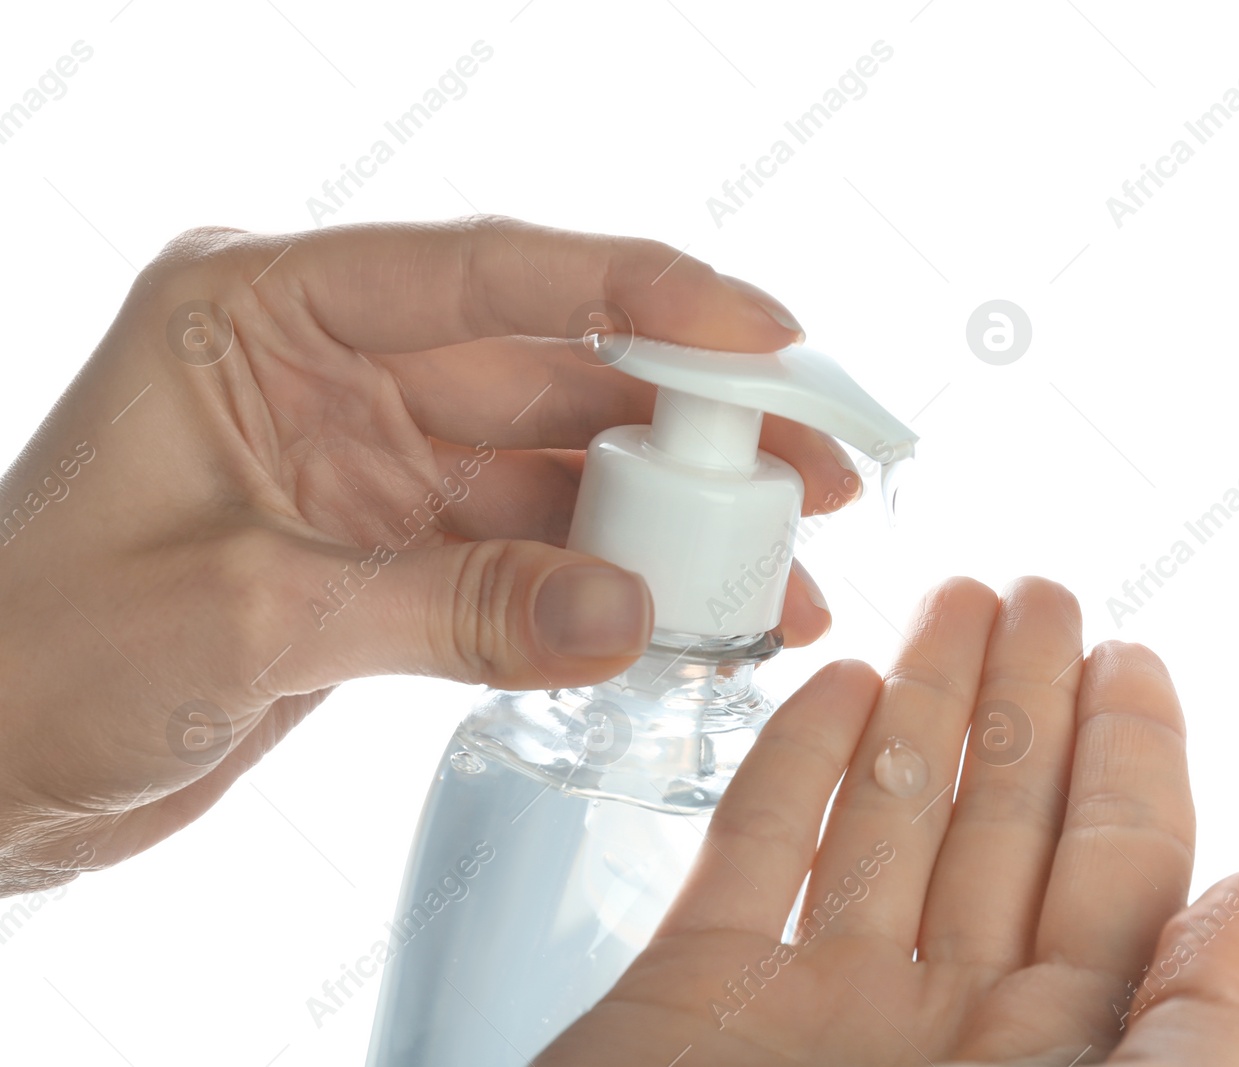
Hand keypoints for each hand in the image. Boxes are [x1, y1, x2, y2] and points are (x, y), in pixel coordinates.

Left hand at [0, 217, 856, 892]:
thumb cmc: (29, 661)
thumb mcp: (243, 618)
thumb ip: (449, 608)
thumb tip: (633, 612)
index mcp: (259, 314)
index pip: (483, 272)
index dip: (639, 293)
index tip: (764, 335)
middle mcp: (329, 369)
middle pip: (550, 369)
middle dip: (689, 420)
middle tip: (817, 465)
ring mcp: (368, 462)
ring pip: (555, 468)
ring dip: (666, 519)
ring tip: (783, 566)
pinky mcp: (391, 553)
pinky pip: (528, 555)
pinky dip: (609, 589)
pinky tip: (691, 620)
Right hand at [538, 578, 1238, 1065]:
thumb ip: (1201, 1042)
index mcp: (1054, 1060)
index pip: (1116, 873)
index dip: (1129, 758)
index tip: (1131, 655)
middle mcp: (943, 1022)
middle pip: (1003, 821)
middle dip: (1025, 698)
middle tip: (1039, 590)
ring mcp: (816, 1006)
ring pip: (887, 815)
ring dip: (921, 703)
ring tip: (950, 602)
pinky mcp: (695, 998)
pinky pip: (756, 854)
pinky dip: (792, 765)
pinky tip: (834, 691)